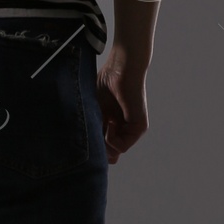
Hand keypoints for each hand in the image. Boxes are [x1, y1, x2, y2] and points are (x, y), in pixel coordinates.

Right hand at [95, 44, 147, 163]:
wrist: (121, 68)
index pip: (104, 150)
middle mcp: (123, 130)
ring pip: (114, 153)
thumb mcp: (93, 110)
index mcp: (112, 125)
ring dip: (103, 141)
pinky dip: (111, 139)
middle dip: (97, 148)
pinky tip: (109, 122)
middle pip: (108, 155)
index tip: (85, 136)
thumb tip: (84, 153)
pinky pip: (122, 147)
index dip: (93, 149)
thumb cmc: (105, 83)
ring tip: (101, 122)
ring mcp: (132, 130)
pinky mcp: (139, 128)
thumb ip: (92, 128)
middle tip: (92, 131)